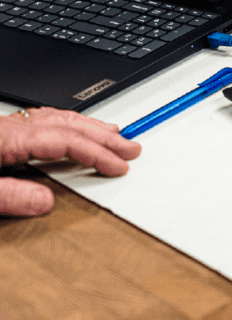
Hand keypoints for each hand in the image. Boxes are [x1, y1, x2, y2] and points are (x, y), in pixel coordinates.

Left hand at [0, 107, 140, 215]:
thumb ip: (11, 197)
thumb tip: (46, 201)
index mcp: (8, 138)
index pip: (66, 140)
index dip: (98, 152)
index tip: (119, 165)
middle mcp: (10, 127)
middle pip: (68, 125)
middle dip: (105, 137)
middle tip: (131, 148)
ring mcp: (6, 126)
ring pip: (57, 117)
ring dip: (90, 126)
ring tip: (113, 135)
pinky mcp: (2, 130)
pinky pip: (44, 119)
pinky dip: (69, 123)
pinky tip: (75, 129)